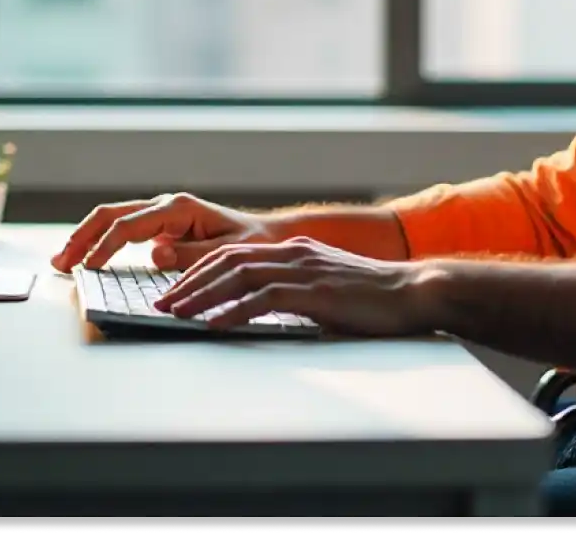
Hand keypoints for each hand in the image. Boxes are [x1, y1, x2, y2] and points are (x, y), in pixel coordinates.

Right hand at [50, 193, 276, 272]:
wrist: (266, 236)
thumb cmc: (251, 244)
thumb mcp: (228, 253)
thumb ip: (192, 254)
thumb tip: (155, 255)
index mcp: (179, 208)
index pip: (129, 226)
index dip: (105, 246)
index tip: (88, 267)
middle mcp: (166, 205)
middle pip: (111, 214)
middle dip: (82, 237)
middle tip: (60, 263)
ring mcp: (161, 214)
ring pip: (112, 218)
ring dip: (86, 237)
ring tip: (63, 261)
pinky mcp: (160, 225)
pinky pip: (123, 228)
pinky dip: (101, 240)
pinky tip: (86, 257)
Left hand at [158, 236, 440, 336]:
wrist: (413, 292)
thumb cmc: (372, 299)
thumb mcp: (325, 290)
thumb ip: (294, 295)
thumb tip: (262, 314)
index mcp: (294, 250)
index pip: (234, 254)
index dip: (200, 271)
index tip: (176, 290)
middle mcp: (293, 253)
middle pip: (227, 261)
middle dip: (189, 281)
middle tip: (162, 302)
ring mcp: (303, 270)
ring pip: (238, 276)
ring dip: (202, 296)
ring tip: (175, 313)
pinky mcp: (314, 292)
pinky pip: (263, 300)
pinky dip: (234, 311)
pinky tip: (214, 324)